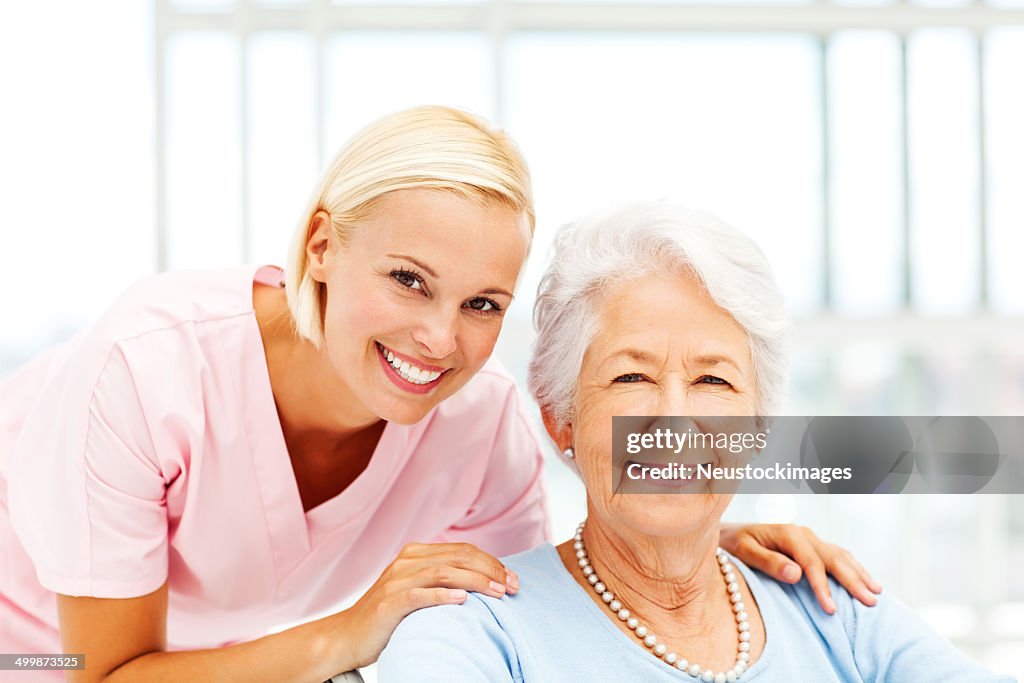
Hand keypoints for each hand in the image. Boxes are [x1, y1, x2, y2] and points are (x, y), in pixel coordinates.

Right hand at [337, 542, 518, 668]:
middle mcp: (407, 561)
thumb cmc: (390, 615)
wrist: (347, 635)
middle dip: (491, 570)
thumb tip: (486, 579)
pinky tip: (464, 601)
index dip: (491, 561)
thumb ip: (442, 578)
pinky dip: (444, 596)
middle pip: (458, 557)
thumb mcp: (417, 588)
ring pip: (444, 572)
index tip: (513, 577)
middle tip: (513, 585)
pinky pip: (420, 595)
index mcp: (415, 554)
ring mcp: (396, 581)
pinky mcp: (388, 603)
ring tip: (498, 592)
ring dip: (476, 581)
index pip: (462, 550)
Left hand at [719, 523, 881, 613]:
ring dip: (859, 573)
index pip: (811, 563)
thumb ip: (768, 562)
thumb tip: (796, 574)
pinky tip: (864, 578)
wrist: (729, 532)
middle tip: (870, 603)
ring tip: (877, 593)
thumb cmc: (732, 545)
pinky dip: (853, 567)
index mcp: (787, 533)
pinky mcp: (811, 544)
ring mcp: (809, 537)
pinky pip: (837, 554)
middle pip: (833, 558)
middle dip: (853, 581)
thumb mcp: (743, 552)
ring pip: (840, 555)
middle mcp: (803, 533)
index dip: (822, 587)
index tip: (831, 610)